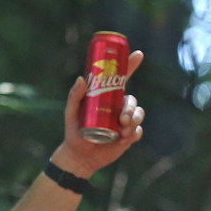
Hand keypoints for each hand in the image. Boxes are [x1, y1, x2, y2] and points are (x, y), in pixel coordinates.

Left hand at [50, 50, 145, 179]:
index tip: (138, 55)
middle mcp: (118, 107)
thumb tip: (81, 78)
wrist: (80, 156)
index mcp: (107, 96)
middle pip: (132, 100)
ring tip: (122, 130)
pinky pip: (138, 131)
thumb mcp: (71, 113)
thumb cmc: (74, 131)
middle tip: (122, 119)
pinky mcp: (128, 136)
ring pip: (139, 114)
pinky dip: (134, 133)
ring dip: (134, 120)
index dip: (131, 65)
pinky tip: (125, 138)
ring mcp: (125, 121)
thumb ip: (74, 96)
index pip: (122, 78)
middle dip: (131, 108)